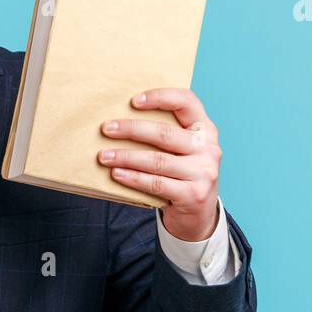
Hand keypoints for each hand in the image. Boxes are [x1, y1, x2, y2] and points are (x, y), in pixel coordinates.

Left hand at [96, 88, 221, 240]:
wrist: (198, 214)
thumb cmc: (181, 174)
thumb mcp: (182, 150)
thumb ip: (165, 135)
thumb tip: (120, 121)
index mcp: (205, 129)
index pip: (187, 102)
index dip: (161, 97)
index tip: (134, 101)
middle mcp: (208, 148)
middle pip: (165, 133)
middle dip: (131, 129)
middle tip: (106, 128)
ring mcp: (203, 172)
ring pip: (157, 160)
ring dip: (126, 157)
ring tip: (104, 156)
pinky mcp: (193, 194)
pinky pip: (157, 183)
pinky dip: (134, 178)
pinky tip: (117, 174)